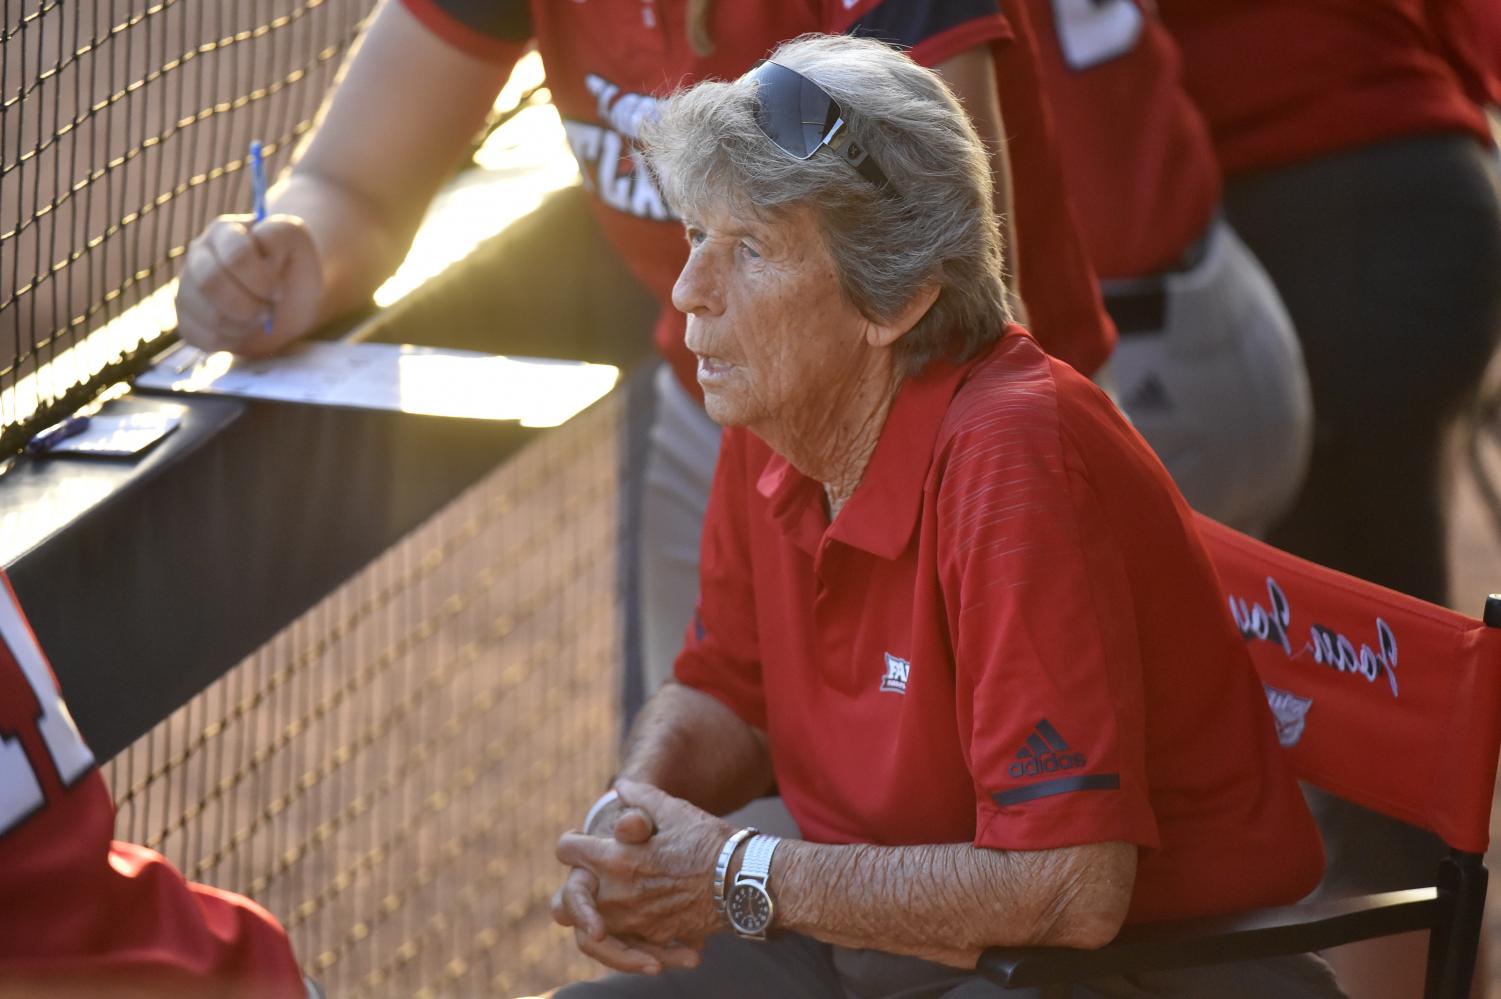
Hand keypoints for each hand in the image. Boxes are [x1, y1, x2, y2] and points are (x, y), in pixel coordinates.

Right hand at [175, 214, 322, 355]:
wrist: (291, 301)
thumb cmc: (292, 268)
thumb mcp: (296, 240)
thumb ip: (278, 232)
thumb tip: (256, 244)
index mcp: (224, 231)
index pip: (235, 255)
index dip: (262, 280)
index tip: (279, 291)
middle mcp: (198, 255)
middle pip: (210, 282)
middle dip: (248, 305)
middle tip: (267, 311)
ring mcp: (187, 287)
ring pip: (206, 313)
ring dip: (243, 324)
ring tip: (259, 319)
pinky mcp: (187, 319)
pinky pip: (201, 336)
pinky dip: (231, 340)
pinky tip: (244, 330)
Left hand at [556, 780, 731, 951]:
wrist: (741, 883)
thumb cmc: (708, 842)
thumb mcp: (674, 810)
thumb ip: (640, 797)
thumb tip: (620, 787)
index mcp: (615, 857)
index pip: (566, 850)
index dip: (571, 841)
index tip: (580, 840)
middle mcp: (617, 893)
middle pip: (567, 897)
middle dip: (576, 882)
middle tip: (589, 872)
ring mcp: (632, 920)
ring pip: (588, 925)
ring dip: (594, 909)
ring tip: (610, 895)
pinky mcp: (651, 936)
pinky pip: (620, 941)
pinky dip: (622, 930)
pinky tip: (636, 911)